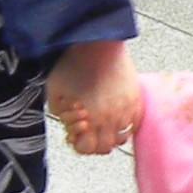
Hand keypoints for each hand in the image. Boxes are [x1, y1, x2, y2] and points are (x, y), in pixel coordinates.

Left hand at [47, 37, 143, 154]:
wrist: (96, 42)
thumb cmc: (74, 65)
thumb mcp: (54, 94)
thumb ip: (61, 116)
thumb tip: (72, 127)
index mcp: (90, 119)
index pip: (87, 149)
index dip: (78, 143)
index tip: (75, 133)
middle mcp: (111, 119)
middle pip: (105, 147)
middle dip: (94, 142)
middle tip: (88, 130)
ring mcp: (127, 110)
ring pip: (122, 138)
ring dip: (110, 134)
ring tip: (102, 122)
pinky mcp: (137, 100)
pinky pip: (133, 124)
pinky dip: (124, 124)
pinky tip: (114, 113)